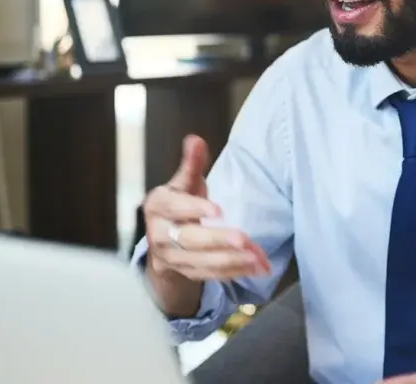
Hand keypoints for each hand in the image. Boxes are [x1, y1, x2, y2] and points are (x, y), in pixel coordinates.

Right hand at [143, 135, 270, 281]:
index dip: (195, 208)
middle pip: (188, 239)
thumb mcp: (184, 182)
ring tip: (257, 258)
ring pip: (201, 262)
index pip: (174, 207)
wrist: (164, 236)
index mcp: (158, 205)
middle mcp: (159, 233)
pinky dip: (234, 272)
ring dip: (231, 261)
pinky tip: (256, 267)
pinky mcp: (185, 272)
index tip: (218, 210)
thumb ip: (192, 164)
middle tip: (244, 239)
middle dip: (217, 240)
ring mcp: (171, 257)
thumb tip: (195, 139)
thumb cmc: (179, 202)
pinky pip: (209, 275)